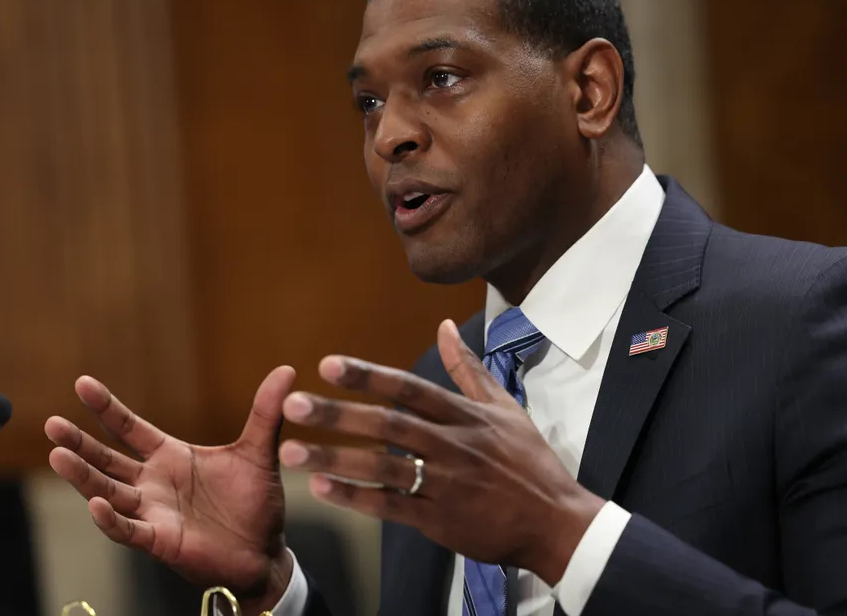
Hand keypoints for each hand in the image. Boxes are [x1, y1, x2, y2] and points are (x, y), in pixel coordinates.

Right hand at [44, 369, 295, 610]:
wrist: (266, 552)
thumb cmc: (256, 504)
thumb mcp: (260, 451)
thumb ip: (266, 412)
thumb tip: (287, 370)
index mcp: (171, 457)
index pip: (130, 428)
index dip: (107, 408)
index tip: (83, 383)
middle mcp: (154, 483)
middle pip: (107, 459)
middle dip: (79, 442)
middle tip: (51, 424)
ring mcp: (152, 512)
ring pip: (108, 492)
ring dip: (83, 477)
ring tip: (57, 456)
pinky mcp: (160, 541)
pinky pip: (128, 530)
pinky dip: (111, 519)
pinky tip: (94, 504)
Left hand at [278, 320, 605, 584]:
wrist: (555, 521)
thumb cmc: (529, 462)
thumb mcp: (505, 408)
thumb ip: (468, 368)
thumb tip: (444, 326)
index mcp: (465, 416)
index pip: (410, 388)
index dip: (368, 376)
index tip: (328, 365)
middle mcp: (452, 445)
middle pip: (388, 425)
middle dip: (339, 414)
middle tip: (293, 405)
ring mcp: (445, 483)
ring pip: (383, 468)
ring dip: (335, 459)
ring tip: (291, 453)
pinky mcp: (441, 520)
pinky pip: (392, 508)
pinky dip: (357, 499)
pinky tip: (323, 491)